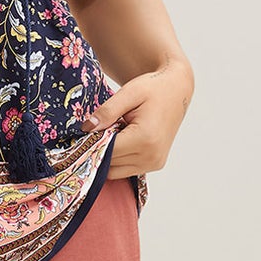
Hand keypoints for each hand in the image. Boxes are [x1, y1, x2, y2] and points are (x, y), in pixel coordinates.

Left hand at [83, 60, 191, 182]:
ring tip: (114, 133)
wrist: (176, 90)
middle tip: (98, 130)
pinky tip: (122, 139)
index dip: (91, 143)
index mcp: (145, 138)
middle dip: (99, 149)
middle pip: (110, 163)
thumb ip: (107, 112)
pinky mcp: (155, 164)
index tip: (84, 132)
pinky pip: (126, 170)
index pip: (106, 151)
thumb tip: (86, 129)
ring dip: (109, 156)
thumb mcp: (128, 93)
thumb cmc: (154, 88)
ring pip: (116, 171)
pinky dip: (118, 159)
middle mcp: (151, 155)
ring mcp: (154, 163)